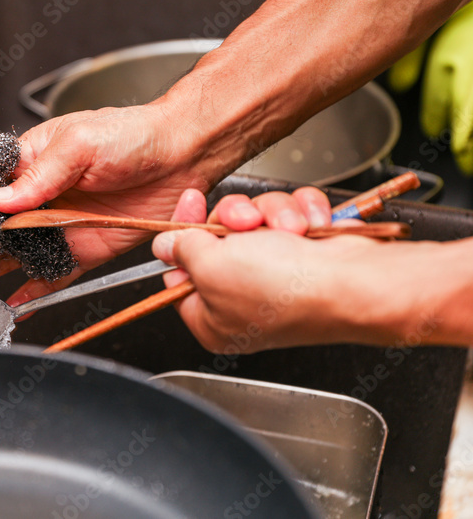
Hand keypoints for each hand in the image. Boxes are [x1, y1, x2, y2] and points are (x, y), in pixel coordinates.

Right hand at [0, 105, 210, 305]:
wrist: (182, 154)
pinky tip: (10, 308)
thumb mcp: (79, 144)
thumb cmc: (132, 133)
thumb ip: (38, 175)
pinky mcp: (82, 249)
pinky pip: (50, 275)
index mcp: (29, 162)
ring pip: (11, 256)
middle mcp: (38, 197)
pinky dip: (31, 294)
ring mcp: (57, 226)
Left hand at [153, 187, 373, 352]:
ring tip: (289, 229)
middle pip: (218, 240)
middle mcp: (243, 301)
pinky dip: (302, 215)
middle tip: (247, 222)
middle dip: (235, 219)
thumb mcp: (211, 266)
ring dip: (273, 215)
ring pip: (256, 222)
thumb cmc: (285, 288)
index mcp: (212, 318)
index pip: (179, 270)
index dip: (182, 234)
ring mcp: (277, 278)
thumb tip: (165, 245)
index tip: (191, 202)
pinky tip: (311, 226)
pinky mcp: (307, 256)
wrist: (356, 282)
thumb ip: (183, 250)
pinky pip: (291, 217)